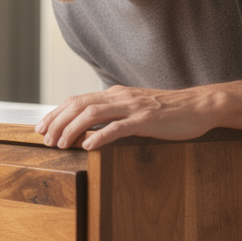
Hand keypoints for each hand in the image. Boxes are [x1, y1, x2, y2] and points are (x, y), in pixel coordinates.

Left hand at [36, 85, 219, 149]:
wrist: (199, 106)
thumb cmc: (168, 111)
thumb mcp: (135, 107)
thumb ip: (114, 112)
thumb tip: (90, 125)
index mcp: (115, 94)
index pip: (77, 100)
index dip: (56, 113)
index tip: (42, 127)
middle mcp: (120, 97)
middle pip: (79, 105)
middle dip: (57, 122)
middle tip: (45, 139)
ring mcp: (133, 107)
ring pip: (93, 114)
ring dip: (72, 129)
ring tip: (61, 144)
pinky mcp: (146, 120)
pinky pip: (118, 127)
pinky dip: (100, 136)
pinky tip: (88, 146)